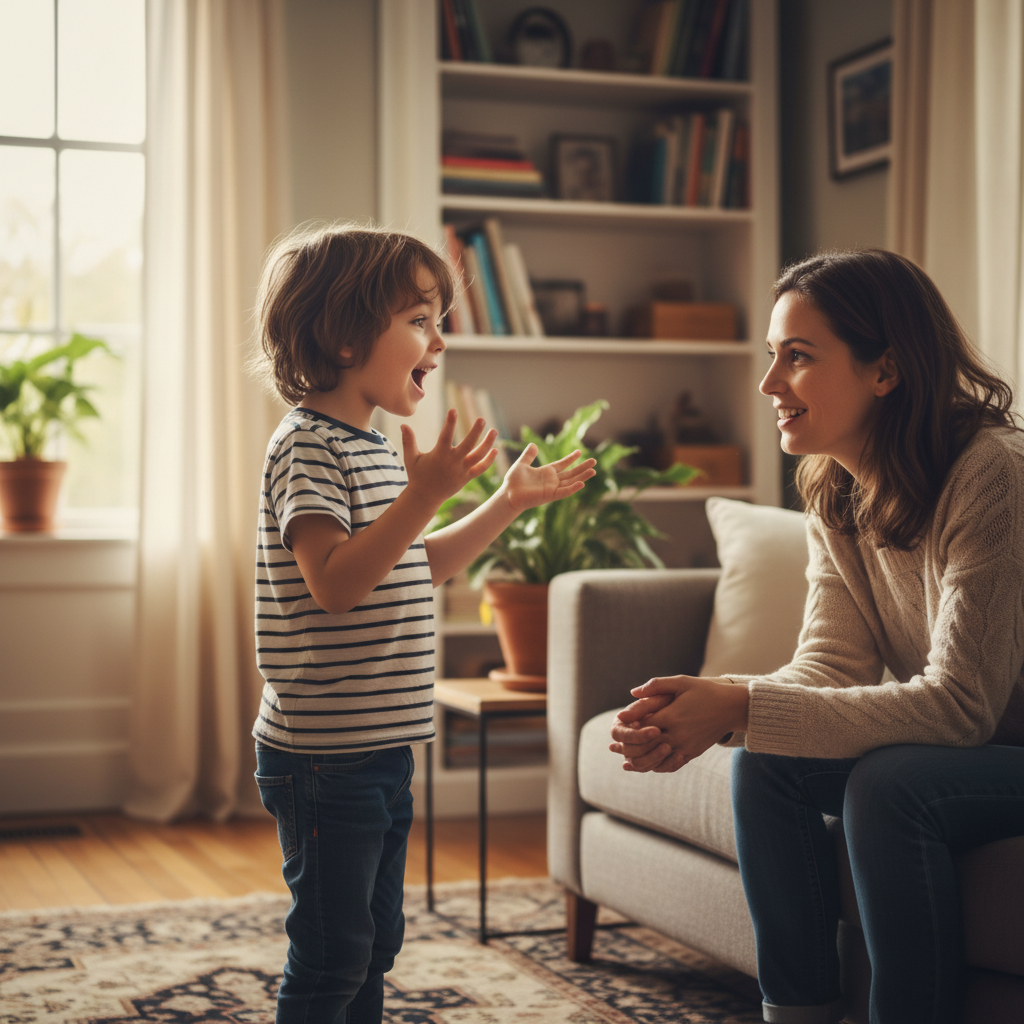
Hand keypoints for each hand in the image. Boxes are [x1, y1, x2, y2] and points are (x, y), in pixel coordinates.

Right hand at [402, 410, 497, 507]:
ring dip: (487, 443)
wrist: (425, 497)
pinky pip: (481, 468)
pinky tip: (495, 449)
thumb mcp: (411, 458)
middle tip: (482, 419)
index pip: (446, 435)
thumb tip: (403, 424)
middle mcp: (452, 462)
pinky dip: (489, 460)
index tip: (453, 410)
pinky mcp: (467, 478)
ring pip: (478, 455)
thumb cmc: (417, 475)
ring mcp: (461, 470)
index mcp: (439, 455)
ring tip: (494, 431)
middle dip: (476, 431)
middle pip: (468, 444)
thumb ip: (408, 441)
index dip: (450, 422)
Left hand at [500, 443, 596, 513]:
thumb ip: (528, 455)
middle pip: (571, 473)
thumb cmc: (513, 482)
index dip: (570, 458)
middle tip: (594, 461)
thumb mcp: (521, 464)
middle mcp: (551, 480)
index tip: (579, 451)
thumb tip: (533, 444)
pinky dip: (573, 488)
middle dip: (582, 467)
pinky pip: (564, 492)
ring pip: (571, 482)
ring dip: (582, 477)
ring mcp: (552, 488)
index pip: (562, 464)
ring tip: (593, 471)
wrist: (508, 494)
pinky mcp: (550, 495)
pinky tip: (582, 483)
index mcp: (546, 472)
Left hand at [609, 675, 748, 772]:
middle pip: (647, 746)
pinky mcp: (693, 753)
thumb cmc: (705, 691)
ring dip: (641, 762)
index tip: (618, 724)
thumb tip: (633, 693)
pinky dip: (657, 766)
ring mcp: (686, 746)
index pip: (642, 726)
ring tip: (627, 760)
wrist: (733, 707)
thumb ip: (656, 686)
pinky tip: (648, 764)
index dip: (629, 727)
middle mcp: (678, 734)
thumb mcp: (681, 683)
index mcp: (672, 716)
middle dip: (630, 747)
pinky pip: (671, 764)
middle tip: (615, 747)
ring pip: (657, 760)